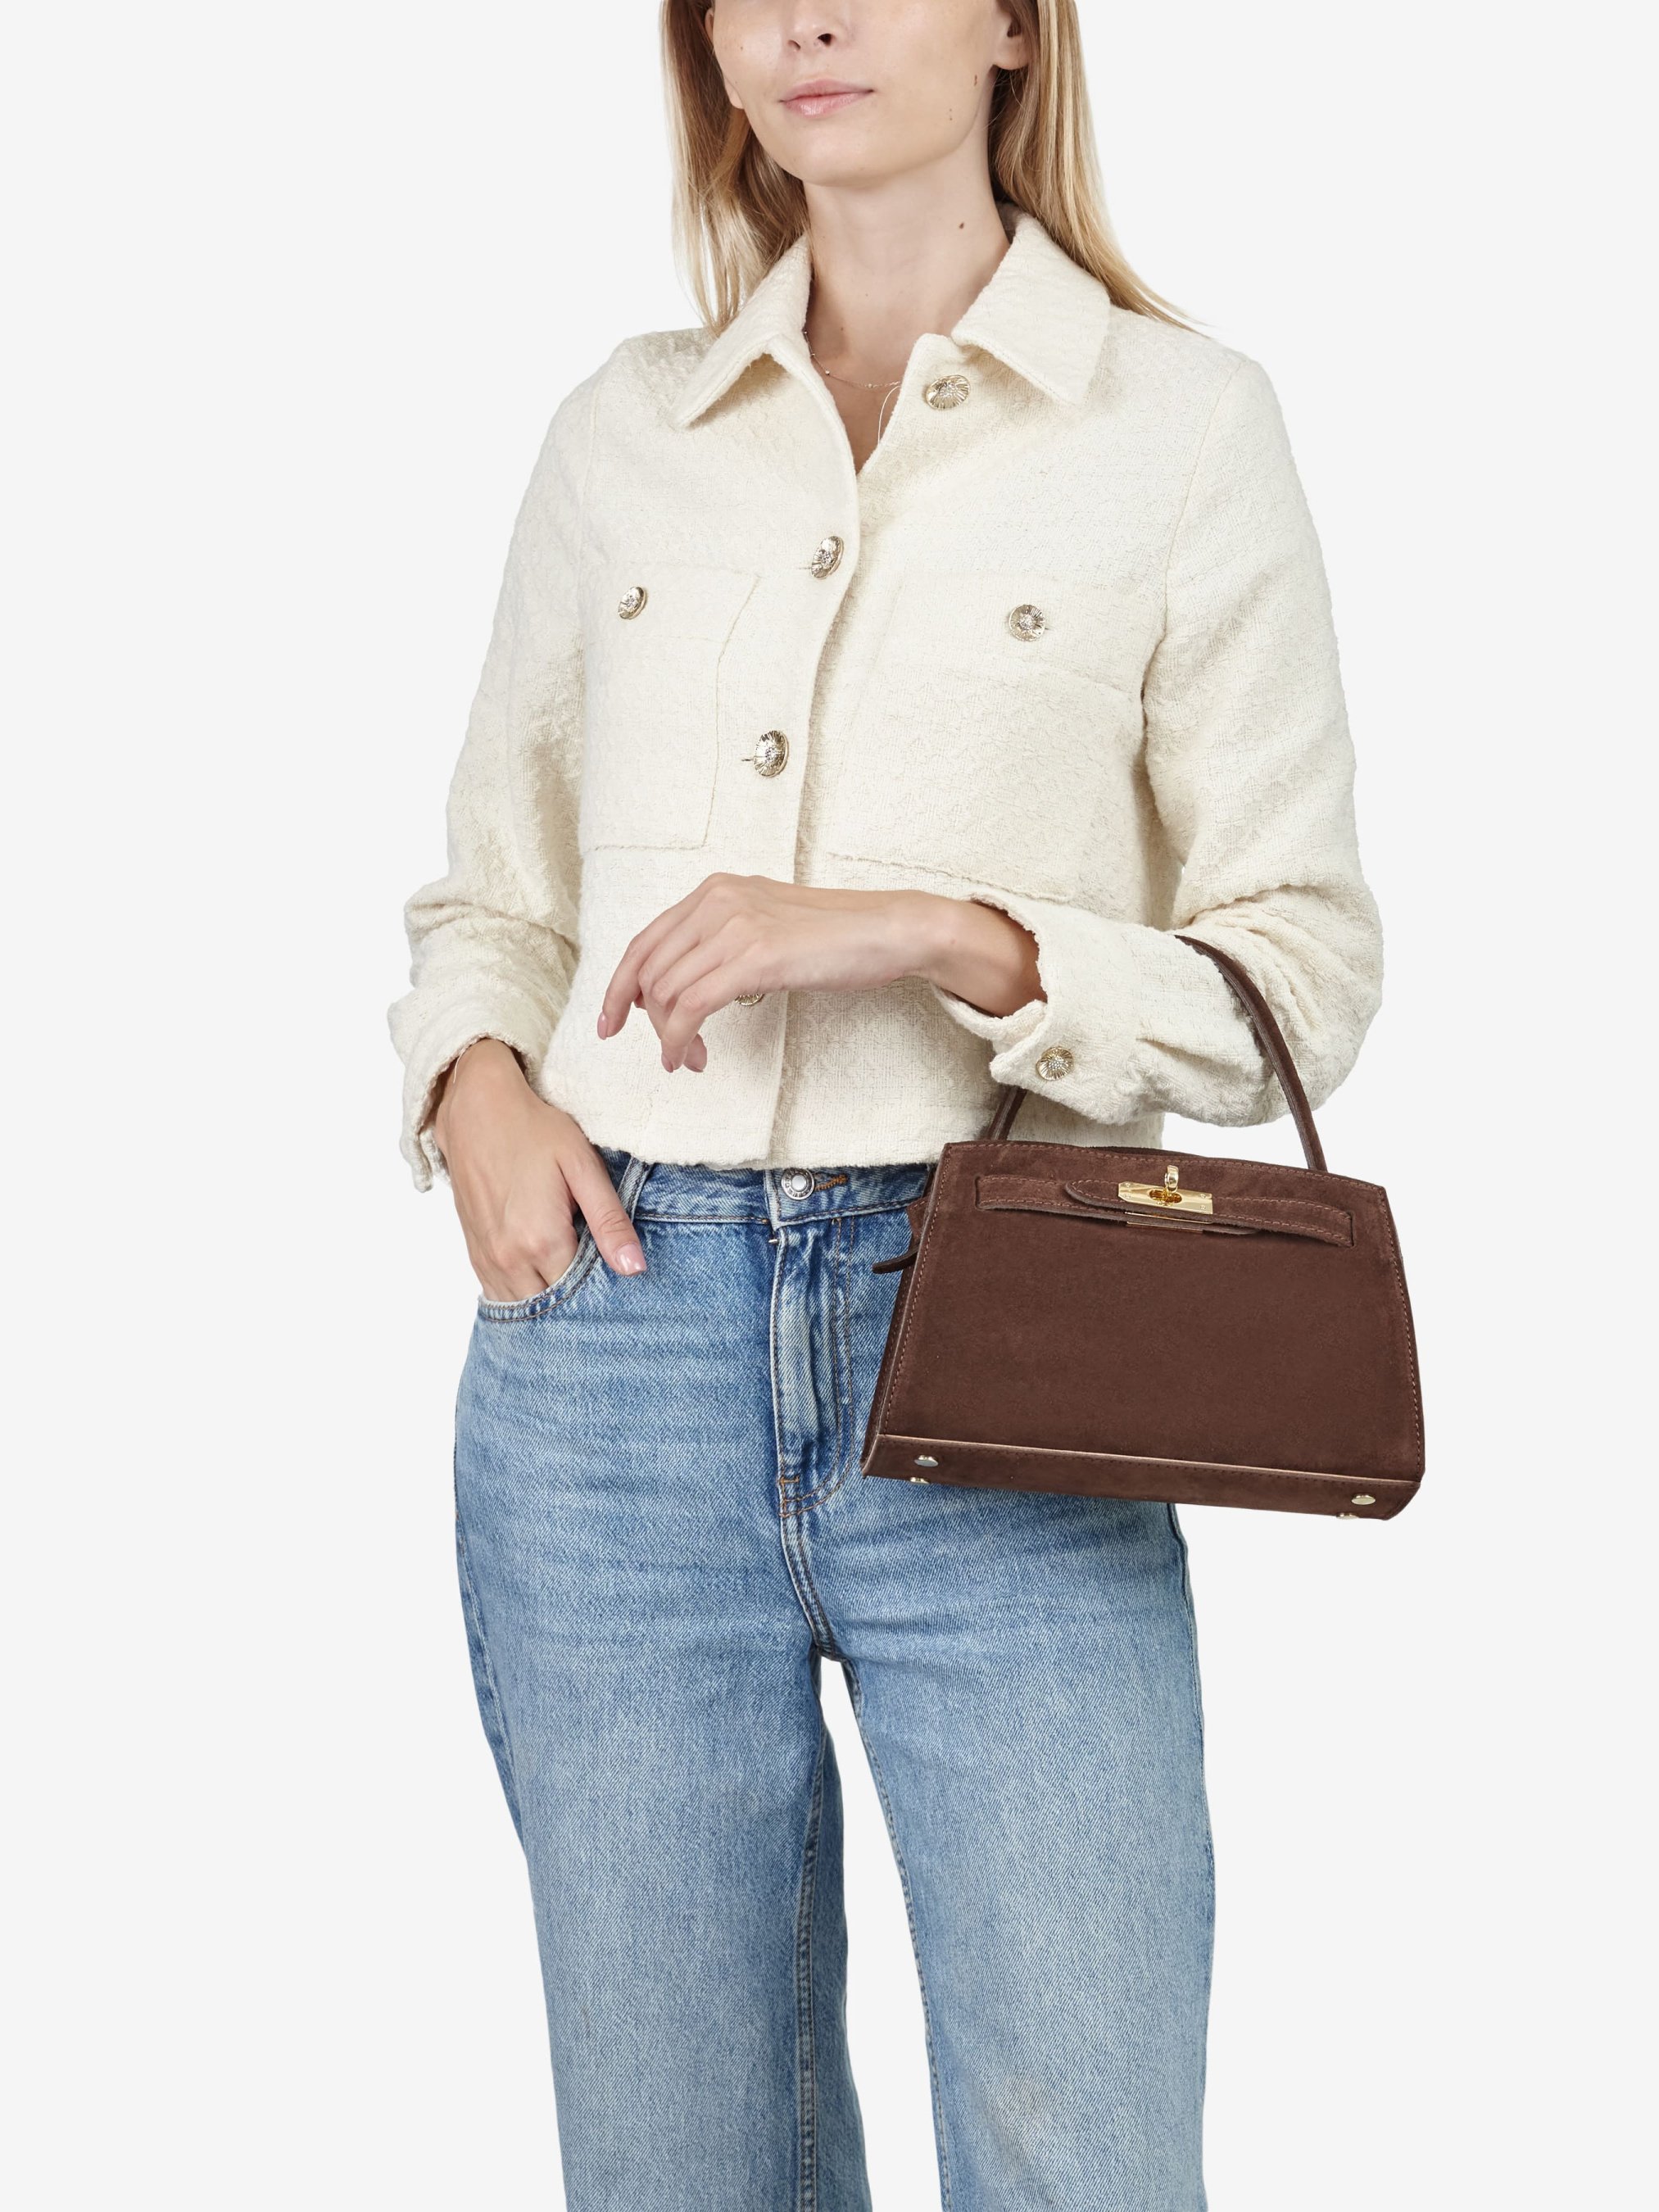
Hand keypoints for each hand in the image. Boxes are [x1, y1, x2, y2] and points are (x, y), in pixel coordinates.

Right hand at [431, 1039, 645, 1296]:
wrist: (475, 1109)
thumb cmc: (532, 1130)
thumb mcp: (582, 1167)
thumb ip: (609, 1220)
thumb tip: (634, 1268)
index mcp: (541, 1240)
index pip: (580, 1294)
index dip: (604, 1291)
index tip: (619, 1281)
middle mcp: (509, 1258)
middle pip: (551, 1307)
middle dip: (576, 1303)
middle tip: (599, 1283)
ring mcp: (487, 1258)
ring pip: (523, 1306)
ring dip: (548, 1302)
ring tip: (572, 1282)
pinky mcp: (475, 1252)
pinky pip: (499, 1294)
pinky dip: (523, 1294)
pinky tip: (542, 1279)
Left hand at [597, 875, 1044, 1070]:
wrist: (888, 929)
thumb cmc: (837, 936)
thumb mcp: (766, 926)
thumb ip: (723, 942)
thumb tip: (685, 984)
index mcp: (715, 890)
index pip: (645, 940)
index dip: (618, 985)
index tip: (611, 1020)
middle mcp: (717, 900)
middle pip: (648, 969)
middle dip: (645, 1020)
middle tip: (667, 1053)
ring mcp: (733, 926)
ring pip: (666, 991)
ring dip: (668, 1036)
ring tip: (688, 1058)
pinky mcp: (754, 956)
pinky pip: (691, 1006)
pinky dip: (679, 1038)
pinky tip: (690, 1056)